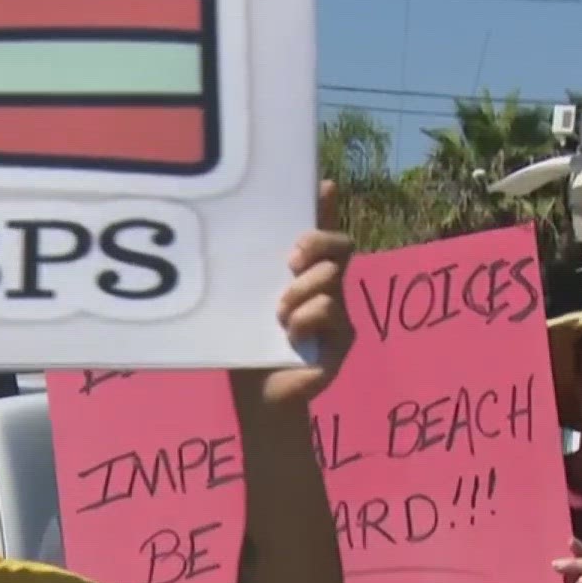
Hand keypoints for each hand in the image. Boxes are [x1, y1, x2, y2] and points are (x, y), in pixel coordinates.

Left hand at [231, 180, 355, 407]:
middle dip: (316, 242)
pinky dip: (305, 318)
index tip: (324, 186)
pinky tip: (289, 335)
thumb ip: (248, 269)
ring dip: (298, 292)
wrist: (258, 396)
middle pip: (339, 245)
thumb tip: (238, 222)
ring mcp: (339, 312)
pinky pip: (330, 309)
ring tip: (278, 316)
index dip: (326, 207)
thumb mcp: (244, 301)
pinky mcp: (344, 338)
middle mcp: (328, 287)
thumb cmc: (247, 344)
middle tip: (290, 261)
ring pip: (331, 278)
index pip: (321, 230)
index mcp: (305, 273)